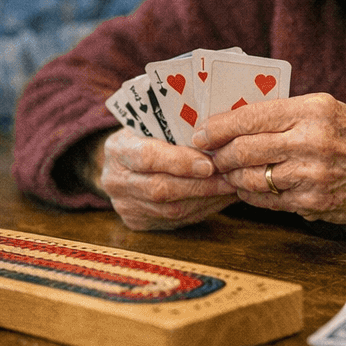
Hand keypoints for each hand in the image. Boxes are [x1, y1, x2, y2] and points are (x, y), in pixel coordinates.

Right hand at [99, 128, 237, 230]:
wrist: (121, 163)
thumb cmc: (144, 137)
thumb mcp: (151, 124)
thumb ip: (175, 130)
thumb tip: (216, 136)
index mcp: (117, 149)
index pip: (147, 157)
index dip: (179, 162)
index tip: (209, 164)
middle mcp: (116, 180)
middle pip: (160, 189)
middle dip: (199, 185)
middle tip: (229, 178)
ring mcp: (124, 204)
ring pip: (170, 210)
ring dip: (205, 200)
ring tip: (230, 188)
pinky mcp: (136, 221)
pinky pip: (174, 221)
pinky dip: (200, 210)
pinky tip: (218, 199)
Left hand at [193, 93, 345, 225]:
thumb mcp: (326, 110)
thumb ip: (285, 114)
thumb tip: (234, 123)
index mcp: (312, 110)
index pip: (250, 116)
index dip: (217, 127)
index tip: (200, 133)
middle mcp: (311, 141)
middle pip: (243, 149)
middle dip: (220, 155)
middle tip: (210, 155)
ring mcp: (311, 176)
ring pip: (251, 178)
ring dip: (233, 177)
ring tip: (230, 172)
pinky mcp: (313, 204)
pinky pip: (267, 201)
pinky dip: (251, 195)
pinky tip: (249, 188)